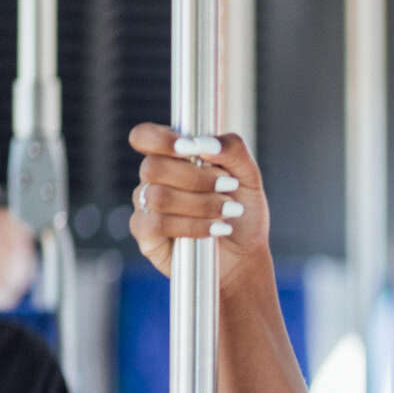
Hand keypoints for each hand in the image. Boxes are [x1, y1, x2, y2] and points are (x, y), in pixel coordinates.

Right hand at [127, 124, 271, 293]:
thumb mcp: (249, 176)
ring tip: (229, 210)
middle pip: (153, 167)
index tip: (189, 148)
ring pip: (158, 197)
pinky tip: (217, 229)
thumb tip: (203, 141)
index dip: (159, 139)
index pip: (145, 137)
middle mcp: (153, 180)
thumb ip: (232, 149)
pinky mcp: (146, 236)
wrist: (244, 255)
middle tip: (228, 186)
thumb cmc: (242, 212)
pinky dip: (193, 225)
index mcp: (172, 158)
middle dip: (197, 178)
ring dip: (201, 204)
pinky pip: (158, 224)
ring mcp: (145, 207)